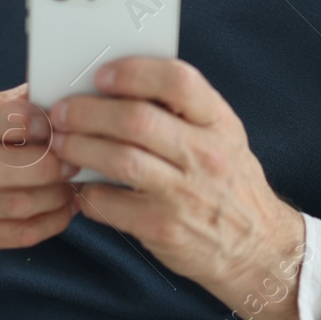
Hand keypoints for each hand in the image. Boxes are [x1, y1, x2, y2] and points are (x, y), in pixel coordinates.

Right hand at [0, 81, 80, 263]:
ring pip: (10, 205)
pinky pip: (17, 234)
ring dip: (53, 195)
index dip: (15, 118)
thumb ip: (25, 102)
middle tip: (72, 161)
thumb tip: (68, 102)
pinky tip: (65, 206)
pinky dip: (51, 221)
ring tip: (72, 183)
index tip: (49, 124)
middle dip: (42, 166)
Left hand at [49, 58, 306, 319]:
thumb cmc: (228, 184)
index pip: (179, 80)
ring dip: (80, 148)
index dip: (134, 72)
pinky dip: (87, 194)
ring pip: (120, 160)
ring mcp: (185, 194)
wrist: (258, 247)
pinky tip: (82, 188)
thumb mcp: (223, 138)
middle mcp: (206, 155)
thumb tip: (119, 85)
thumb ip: (183, 112)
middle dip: (88, 112)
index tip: (102, 75)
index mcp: (219, 123)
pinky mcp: (164, 228)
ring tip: (62, 144)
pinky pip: (111, 204)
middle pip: (137, 119)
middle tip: (62, 113)